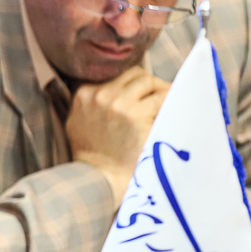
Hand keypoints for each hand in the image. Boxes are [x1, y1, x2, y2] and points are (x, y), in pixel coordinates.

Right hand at [67, 66, 169, 210]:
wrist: (101, 179)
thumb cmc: (92, 155)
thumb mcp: (77, 122)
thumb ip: (88, 102)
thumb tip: (104, 87)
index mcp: (84, 94)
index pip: (113, 72)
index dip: (131, 81)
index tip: (142, 90)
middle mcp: (100, 94)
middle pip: (132, 74)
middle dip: (148, 83)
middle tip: (159, 94)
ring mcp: (118, 103)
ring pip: (148, 81)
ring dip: (160, 90)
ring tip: (168, 101)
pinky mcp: (137, 115)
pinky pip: (162, 97)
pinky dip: (170, 101)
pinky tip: (174, 110)